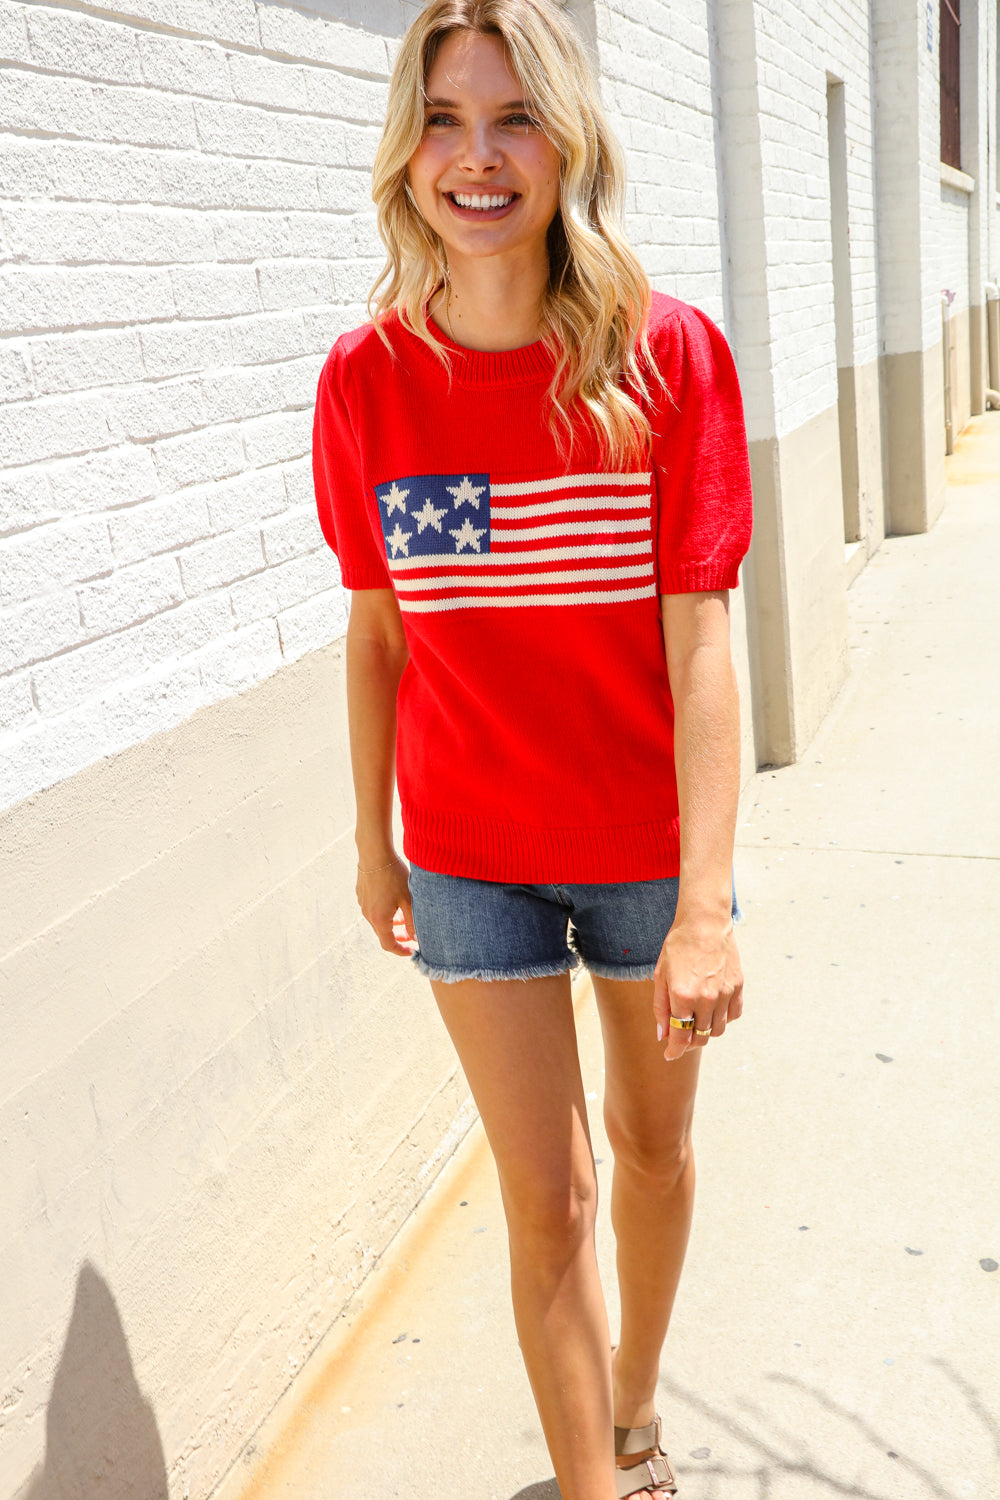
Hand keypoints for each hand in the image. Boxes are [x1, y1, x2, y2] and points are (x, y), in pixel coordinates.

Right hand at [355, 855, 415, 956]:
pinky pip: (374, 909)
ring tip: (404, 917)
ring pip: (378, 921)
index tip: (411, 951)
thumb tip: (415, 937)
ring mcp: (363, 904)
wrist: (375, 853)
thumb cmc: (394, 875)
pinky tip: (394, 901)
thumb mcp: (408, 900)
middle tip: (412, 935)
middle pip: (383, 933)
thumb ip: (412, 921)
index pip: (388, 945)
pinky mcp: (361, 894)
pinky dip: (385, 912)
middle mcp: (368, 914)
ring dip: (392, 924)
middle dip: (398, 937)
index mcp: (379, 919)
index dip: (400, 950)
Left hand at [652, 915, 742, 1061]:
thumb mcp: (661, 976)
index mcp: (683, 996)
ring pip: (717, 1031)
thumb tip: (663, 1036)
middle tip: (680, 1037)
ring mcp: (725, 994)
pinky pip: (733, 1016)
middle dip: (688, 1042)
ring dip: (705, 1032)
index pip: (680, 1037)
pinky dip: (722, 1019)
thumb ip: (661, 1008)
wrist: (704, 922)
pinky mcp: (738, 987)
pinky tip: (712, 1010)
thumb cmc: (678, 946)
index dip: (673, 1051)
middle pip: (700, 1038)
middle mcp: (706, 999)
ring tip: (696, 1021)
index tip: (669, 1055)